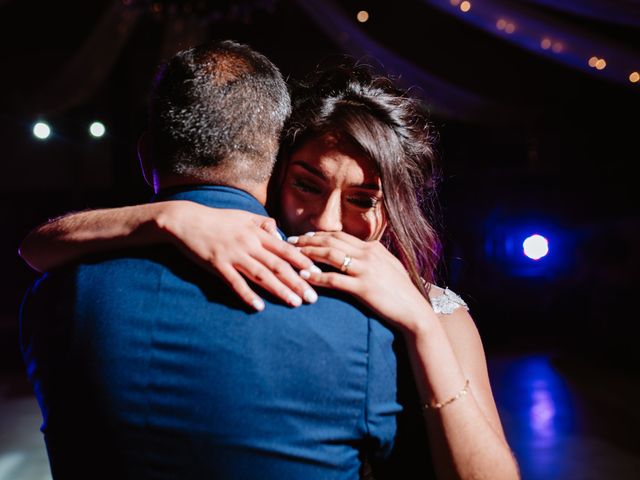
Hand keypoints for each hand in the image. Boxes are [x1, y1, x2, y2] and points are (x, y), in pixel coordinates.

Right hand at [158, 201, 318, 310]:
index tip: (317, 273)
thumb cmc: (216, 219)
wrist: (186, 220)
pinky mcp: (217, 265)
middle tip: (313, 297)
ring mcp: (233, 255)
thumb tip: (278, 230)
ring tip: (294, 303)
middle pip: (278, 265)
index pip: (285, 249)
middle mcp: (249, 244)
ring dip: (279, 290)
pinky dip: (247, 295)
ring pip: (261, 275)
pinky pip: (235, 283)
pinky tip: (259, 307)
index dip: (303, 262)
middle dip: (298, 282)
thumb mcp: (243, 215)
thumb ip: (262, 223)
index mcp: (256, 233)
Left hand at [289, 231, 432, 332]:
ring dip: (308, 254)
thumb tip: (358, 251)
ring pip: (330, 256)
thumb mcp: (389, 267)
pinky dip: (317, 277)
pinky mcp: (363, 288)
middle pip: (331, 242)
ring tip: (292, 255)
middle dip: (308, 240)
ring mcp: (365, 270)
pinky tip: (304, 277)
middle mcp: (368, 255)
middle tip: (290, 241)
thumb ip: (372, 257)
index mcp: (373, 248)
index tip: (304, 236)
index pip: (340, 236)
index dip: (320, 235)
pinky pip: (334, 280)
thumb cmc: (401, 292)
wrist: (414, 311)